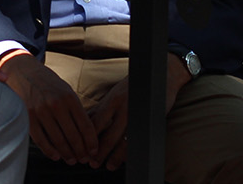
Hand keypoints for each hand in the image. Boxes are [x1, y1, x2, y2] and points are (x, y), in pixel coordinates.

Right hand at [2, 53, 98, 165]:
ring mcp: (40, 111)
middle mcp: (56, 104)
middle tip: (83, 159)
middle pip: (73, 136)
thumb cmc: (47, 83)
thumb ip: (75, 109)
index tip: (94, 151)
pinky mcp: (27, 117)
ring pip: (58, 140)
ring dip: (67, 154)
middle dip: (81, 151)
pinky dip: (49, 151)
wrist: (22, 71)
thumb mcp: (65, 90)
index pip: (85, 126)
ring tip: (71, 160)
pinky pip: (41, 139)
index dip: (91, 142)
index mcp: (69, 97)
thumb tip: (87, 133)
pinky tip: (56, 156)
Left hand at [88, 55, 193, 170]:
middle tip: (92, 163)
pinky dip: (130, 152)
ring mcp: (138, 115)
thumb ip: (101, 110)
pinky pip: (138, 141)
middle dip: (100, 152)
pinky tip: (125, 160)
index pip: (96, 123)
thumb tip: (85, 122)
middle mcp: (124, 108)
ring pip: (125, 141)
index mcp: (112, 100)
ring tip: (108, 166)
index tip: (82, 149)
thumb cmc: (132, 87)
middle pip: (109, 135)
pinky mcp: (150, 120)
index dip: (88, 138)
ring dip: (115, 156)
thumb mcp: (114, 95)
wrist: (159, 76)